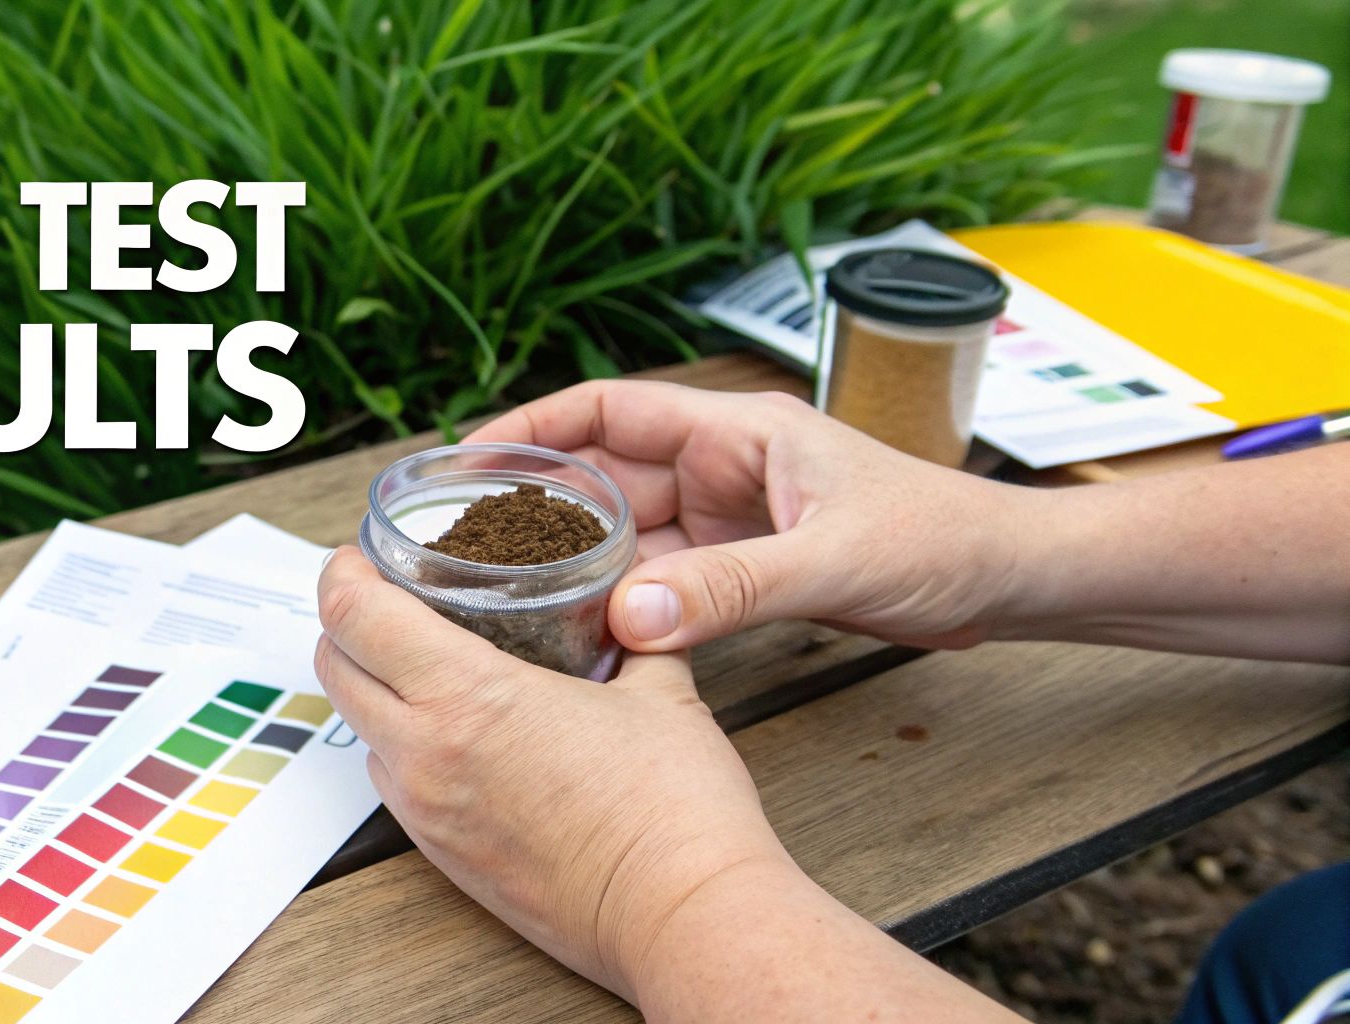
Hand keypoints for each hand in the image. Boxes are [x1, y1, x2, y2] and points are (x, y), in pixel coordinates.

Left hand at [314, 546, 792, 1002]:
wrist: (682, 915)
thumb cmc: (674, 807)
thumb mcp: (658, 686)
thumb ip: (632, 632)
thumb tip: (633, 602)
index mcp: (467, 698)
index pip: (356, 618)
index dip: (344, 576)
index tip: (357, 558)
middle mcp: (427, 757)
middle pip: (335, 670)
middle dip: (347, 625)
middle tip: (386, 600)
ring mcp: (428, 815)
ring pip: (360, 732)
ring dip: (374, 691)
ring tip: (424, 664)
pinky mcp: (444, 859)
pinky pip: (395, 786)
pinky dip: (405, 748)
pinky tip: (459, 736)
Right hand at [466, 380, 1037, 650]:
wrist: (1007, 582)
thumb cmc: (944, 539)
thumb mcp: (834, 561)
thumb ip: (733, 589)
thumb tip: (631, 615)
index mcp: (738, 432)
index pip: (611, 408)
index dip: (535, 426)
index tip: (471, 457)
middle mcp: (723, 468)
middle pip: (604, 476)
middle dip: (539, 505)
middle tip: (469, 545)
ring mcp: (731, 520)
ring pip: (627, 534)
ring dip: (577, 561)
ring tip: (508, 592)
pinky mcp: (746, 567)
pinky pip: (664, 580)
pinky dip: (625, 602)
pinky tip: (587, 632)